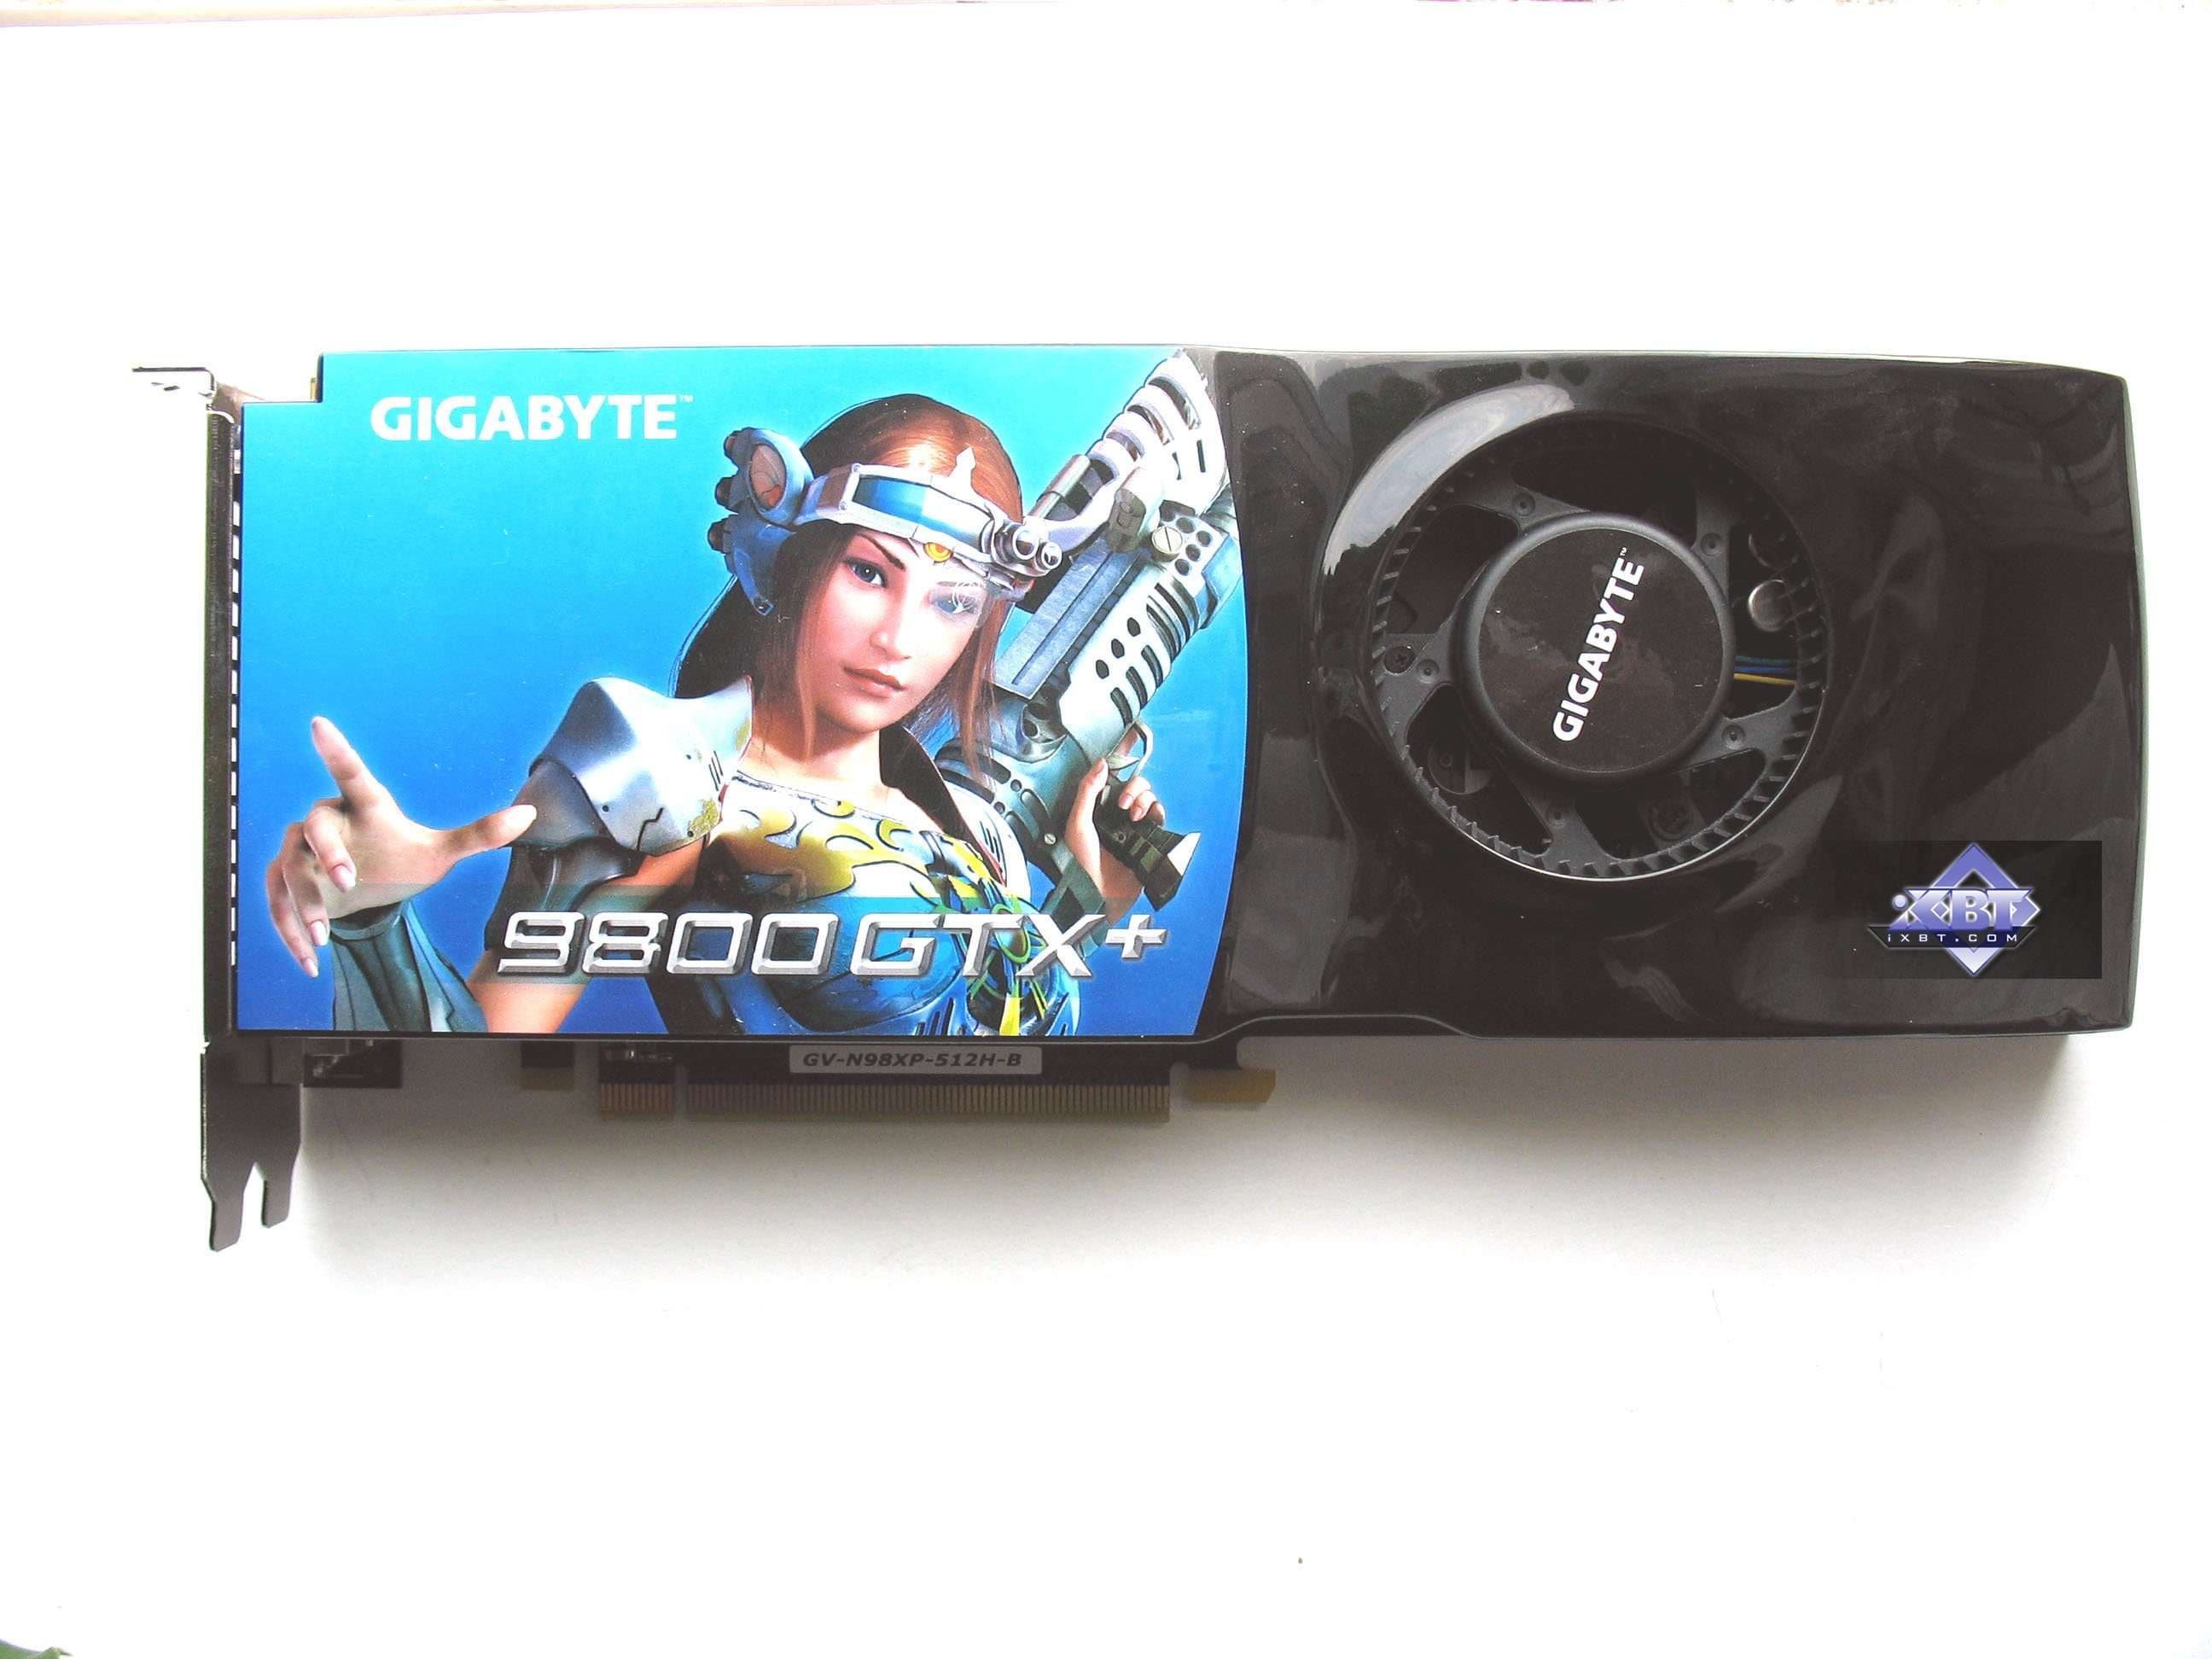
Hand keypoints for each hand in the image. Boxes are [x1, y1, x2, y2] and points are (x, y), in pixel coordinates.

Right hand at [265, 716, 536, 976]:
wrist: (369, 890)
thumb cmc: (401, 858)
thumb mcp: (441, 852)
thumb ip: (480, 834)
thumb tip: (531, 813)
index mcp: (365, 806)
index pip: (351, 775)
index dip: (337, 750)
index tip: (320, 723)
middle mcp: (328, 822)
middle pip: (313, 828)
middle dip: (328, 854)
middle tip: (349, 883)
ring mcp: (300, 851)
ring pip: (290, 871)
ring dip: (304, 905)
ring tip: (322, 940)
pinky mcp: (283, 881)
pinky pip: (276, 903)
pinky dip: (289, 933)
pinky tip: (309, 963)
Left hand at [1065, 754, 1164, 926]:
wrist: (1096, 894)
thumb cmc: (1079, 863)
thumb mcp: (1076, 823)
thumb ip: (1087, 791)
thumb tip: (1100, 763)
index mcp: (1096, 805)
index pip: (1109, 774)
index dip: (1122, 754)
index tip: (1132, 734)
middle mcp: (1115, 812)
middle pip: (1134, 782)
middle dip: (1133, 786)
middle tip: (1123, 803)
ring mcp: (1132, 824)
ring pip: (1147, 796)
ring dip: (1143, 799)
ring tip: (1133, 815)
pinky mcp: (1147, 837)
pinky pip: (1158, 815)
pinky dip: (1155, 811)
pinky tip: (1145, 819)